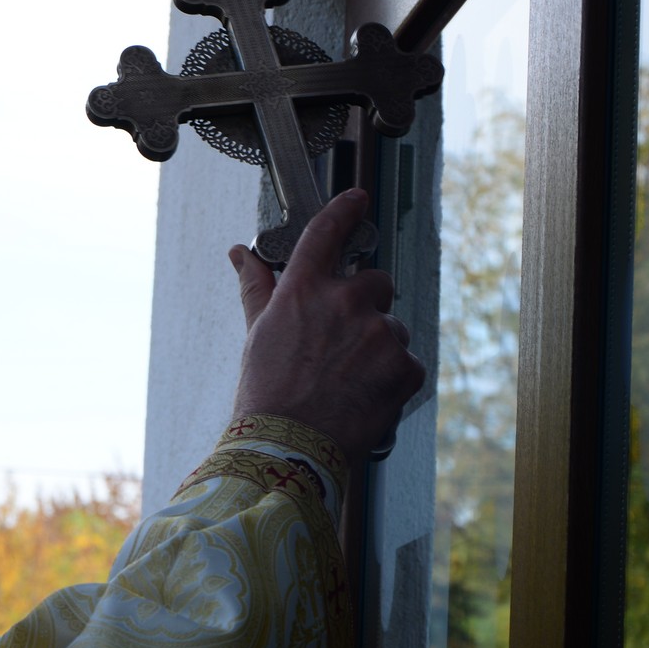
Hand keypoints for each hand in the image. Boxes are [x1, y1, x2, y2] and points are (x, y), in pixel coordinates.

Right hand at [230, 188, 425, 460]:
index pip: (326, 232)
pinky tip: (364, 395)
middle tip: (343, 340)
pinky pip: (407, 362)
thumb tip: (241, 254)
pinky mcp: (405, 366)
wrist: (289, 448)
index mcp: (304, 290)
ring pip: (392, 327)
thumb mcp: (256, 334)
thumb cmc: (267, 394)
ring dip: (378, 346)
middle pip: (375, 281)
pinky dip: (392, 378)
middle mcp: (345, 302)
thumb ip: (257, 287)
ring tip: (348, 379)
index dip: (344, 210)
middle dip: (365, 305)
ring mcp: (379, 333)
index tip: (356, 199)